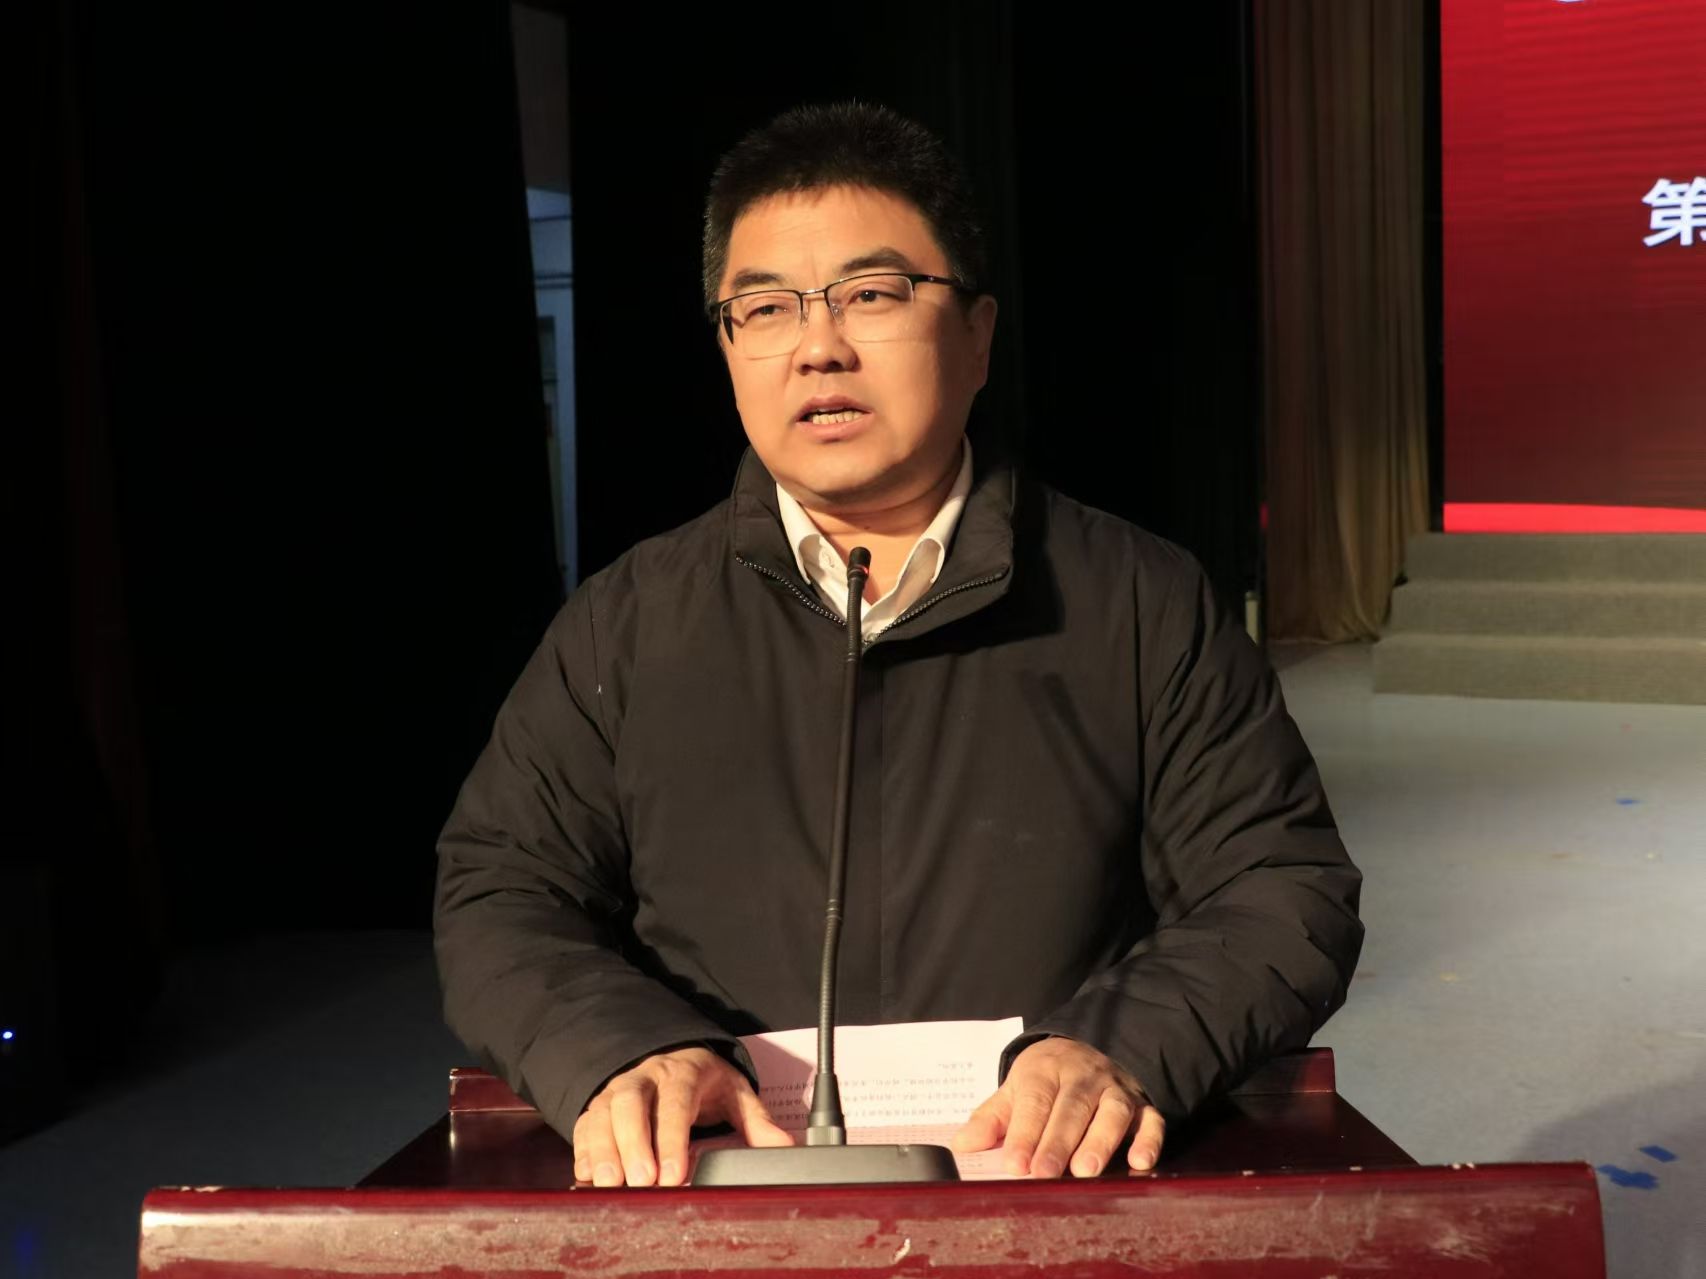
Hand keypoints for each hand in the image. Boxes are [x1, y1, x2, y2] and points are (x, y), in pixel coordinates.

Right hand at [572, 1045, 793, 1186]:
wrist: (673, 1056)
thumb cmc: (704, 1081)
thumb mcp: (735, 1093)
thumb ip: (757, 1121)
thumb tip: (785, 1148)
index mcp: (681, 1073)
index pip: (675, 1104)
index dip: (672, 1140)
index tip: (675, 1175)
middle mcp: (644, 1078)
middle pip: (630, 1105)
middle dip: (633, 1144)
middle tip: (642, 1182)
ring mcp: (616, 1091)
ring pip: (602, 1115)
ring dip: (604, 1151)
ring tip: (611, 1185)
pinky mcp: (598, 1108)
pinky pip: (584, 1127)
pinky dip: (584, 1152)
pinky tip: (590, 1178)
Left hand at [951, 1036, 1163, 1177]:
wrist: (1086, 1048)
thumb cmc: (1045, 1081)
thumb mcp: (1014, 1090)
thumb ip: (990, 1119)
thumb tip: (962, 1145)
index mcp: (1045, 1069)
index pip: (1035, 1100)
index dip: (1025, 1133)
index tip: (1014, 1164)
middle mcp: (1083, 1076)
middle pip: (1072, 1107)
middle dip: (1058, 1142)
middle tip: (1045, 1173)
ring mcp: (1115, 1089)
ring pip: (1111, 1112)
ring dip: (1100, 1141)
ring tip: (1086, 1171)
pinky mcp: (1142, 1104)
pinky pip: (1151, 1120)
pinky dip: (1148, 1140)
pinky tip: (1139, 1162)